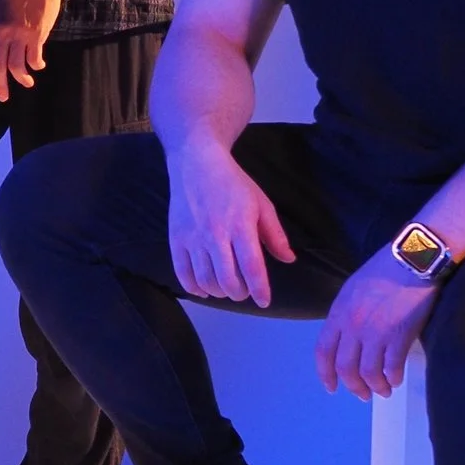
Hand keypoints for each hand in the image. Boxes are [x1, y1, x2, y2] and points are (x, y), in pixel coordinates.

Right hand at [167, 138, 294, 306]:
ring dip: (219, 291)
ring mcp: (193, 238)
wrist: (196, 163)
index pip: (252, 267)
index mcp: (240, 225)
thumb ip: (275, 234)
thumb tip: (288, 259)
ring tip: (226, 288)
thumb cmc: (233, 184)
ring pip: (205, 280)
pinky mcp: (176, 239)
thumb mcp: (261, 204)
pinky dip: (194, 288)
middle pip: (228, 280)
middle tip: (244, 291)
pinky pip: (182, 273)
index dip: (260, 289)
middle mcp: (215, 235)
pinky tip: (204, 288)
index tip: (264, 301)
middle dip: (239, 293)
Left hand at [313, 250, 437, 399]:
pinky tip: (396, 379)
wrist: (413, 259)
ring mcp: (376, 332)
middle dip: (354, 387)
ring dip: (375, 387)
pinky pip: (392, 367)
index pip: (323, 351)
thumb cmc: (385, 269)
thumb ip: (347, 314)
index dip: (325, 374)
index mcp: (339, 312)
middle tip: (363, 395)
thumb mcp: (354, 289)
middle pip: (345, 368)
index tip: (332, 387)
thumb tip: (347, 338)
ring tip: (384, 390)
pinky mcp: (399, 335)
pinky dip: (393, 378)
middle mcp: (353, 325)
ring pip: (368, 373)